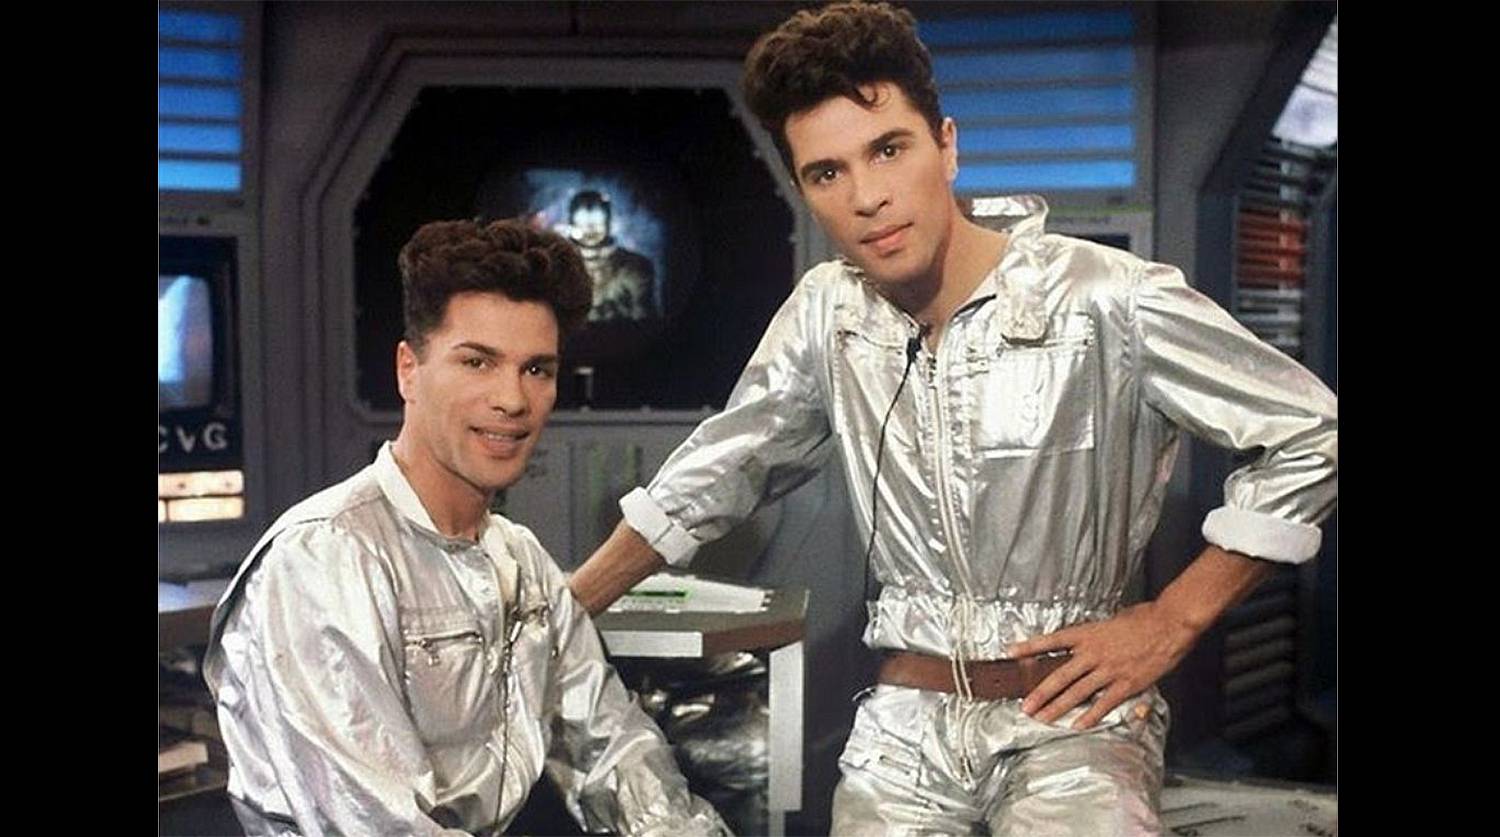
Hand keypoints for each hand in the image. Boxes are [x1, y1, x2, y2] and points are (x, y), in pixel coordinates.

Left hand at [1007, 601, 1196, 729]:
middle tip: (1025, 706)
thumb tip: (1090, 640)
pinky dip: (1090, 715)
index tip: (1012, 652)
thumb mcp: (1114, 619)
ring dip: (1058, 707)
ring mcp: (1109, 670)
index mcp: (1089, 633)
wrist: (1170, 623)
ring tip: (1042, 718)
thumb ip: (1099, 634)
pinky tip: (1077, 724)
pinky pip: (1104, 703)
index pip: (1052, 641)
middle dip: (1040, 693)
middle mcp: (1094, 653)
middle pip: (1060, 676)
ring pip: (1077, 693)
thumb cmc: (1145, 618)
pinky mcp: (1126, 684)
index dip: (1031, 647)